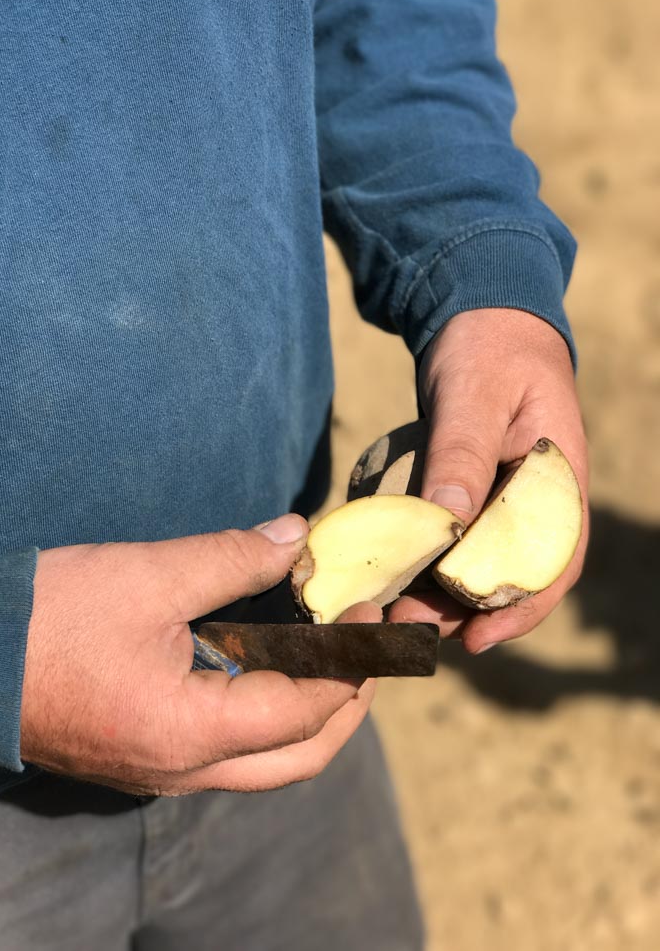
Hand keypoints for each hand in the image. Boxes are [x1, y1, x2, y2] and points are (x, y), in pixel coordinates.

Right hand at [20, 514, 376, 795]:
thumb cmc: (48, 618)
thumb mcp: (149, 576)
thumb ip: (232, 557)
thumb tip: (299, 537)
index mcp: (191, 734)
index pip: (308, 709)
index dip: (354, 660)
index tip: (374, 608)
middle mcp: (185, 771)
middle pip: (301, 756)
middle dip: (350, 703)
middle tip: (372, 646)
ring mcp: (164, 770)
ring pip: (267, 759)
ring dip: (311, 710)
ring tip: (333, 649)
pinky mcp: (146, 754)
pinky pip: (229, 747)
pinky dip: (266, 709)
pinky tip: (270, 658)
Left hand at [390, 308, 588, 652]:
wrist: (479, 317)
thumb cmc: (487, 350)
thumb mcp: (475, 396)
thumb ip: (463, 453)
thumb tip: (448, 522)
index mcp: (557, 481)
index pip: (552, 562)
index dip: (520, 608)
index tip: (478, 639)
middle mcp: (536, 500)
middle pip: (511, 574)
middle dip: (467, 610)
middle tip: (412, 626)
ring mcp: (504, 497)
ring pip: (482, 562)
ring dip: (446, 594)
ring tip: (400, 611)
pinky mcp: (474, 491)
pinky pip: (460, 539)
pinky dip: (435, 564)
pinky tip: (403, 578)